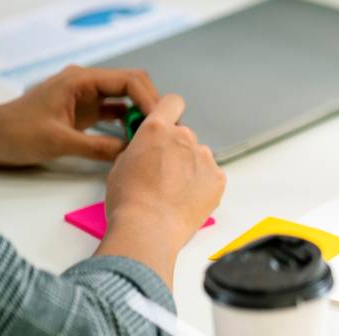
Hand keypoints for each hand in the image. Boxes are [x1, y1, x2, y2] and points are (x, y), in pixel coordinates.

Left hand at [0, 65, 158, 165]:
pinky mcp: (86, 112)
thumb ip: (97, 147)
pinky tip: (136, 141)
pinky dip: (129, 125)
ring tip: (153, 137)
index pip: (129, 81)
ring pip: (128, 100)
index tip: (160, 122)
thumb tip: (131, 154)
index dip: (150, 99)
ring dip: (142, 115)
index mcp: (80, 81)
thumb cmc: (15, 133)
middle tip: (163, 130)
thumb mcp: (59, 142)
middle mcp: (87, 84)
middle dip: (151, 105)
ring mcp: (87, 98)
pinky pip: (117, 114)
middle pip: (133, 86)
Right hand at [95, 94, 224, 286]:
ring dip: (190, 166)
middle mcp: (184, 137)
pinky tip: (187, 199)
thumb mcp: (120, 164)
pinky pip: (211, 174)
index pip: (172, 102)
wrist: (149, 229)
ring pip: (198, 155)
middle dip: (176, 148)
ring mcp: (204, 158)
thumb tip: (147, 151)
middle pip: (184, 135)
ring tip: (174, 191)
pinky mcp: (218, 178)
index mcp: (157, 129)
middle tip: (163, 173)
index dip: (169, 111)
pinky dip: (202, 183)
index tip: (166, 123)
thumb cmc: (129, 201)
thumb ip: (139, 148)